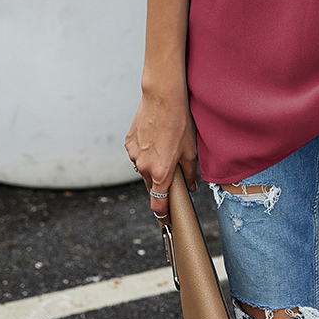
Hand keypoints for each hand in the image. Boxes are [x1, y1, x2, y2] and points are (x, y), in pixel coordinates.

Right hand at [125, 87, 196, 221]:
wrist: (162, 98)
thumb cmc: (179, 122)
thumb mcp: (190, 150)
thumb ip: (189, 173)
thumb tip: (190, 187)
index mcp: (161, 173)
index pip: (158, 204)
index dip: (162, 214)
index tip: (165, 219)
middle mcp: (144, 167)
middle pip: (151, 186)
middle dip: (160, 183)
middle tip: (171, 170)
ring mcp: (134, 155)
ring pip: (143, 169)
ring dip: (152, 165)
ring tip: (164, 147)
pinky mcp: (128, 144)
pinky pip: (137, 155)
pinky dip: (145, 152)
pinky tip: (155, 138)